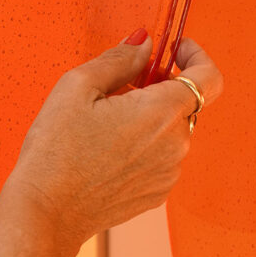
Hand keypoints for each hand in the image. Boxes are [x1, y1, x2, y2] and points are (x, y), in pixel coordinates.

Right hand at [0, 32, 223, 256]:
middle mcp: (176, 145)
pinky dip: (145, 146)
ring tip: (105, 124)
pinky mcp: (158, 193)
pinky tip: (108, 151)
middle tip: (119, 88)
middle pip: (185, 104)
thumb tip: (144, 43)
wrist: (45, 213)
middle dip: (159, 88)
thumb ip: (120, 59)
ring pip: (171, 131)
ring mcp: (169, 173)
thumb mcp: (78, 86)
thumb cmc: (55, 151)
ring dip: (150, 119)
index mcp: (162, 113)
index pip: (209, 78)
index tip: (175, 50)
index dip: (197, 57)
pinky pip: (162, 158)